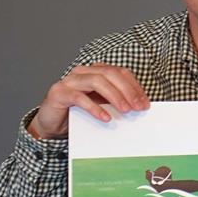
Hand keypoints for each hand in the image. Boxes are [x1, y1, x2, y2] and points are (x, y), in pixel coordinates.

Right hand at [29, 64, 149, 138]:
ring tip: (125, 110)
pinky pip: (79, 98)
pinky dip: (95, 107)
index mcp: (95, 72)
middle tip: (138, 107)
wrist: (52, 124)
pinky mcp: (59, 93)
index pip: (120, 73)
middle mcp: (83, 72)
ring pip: (96, 81)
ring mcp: (70, 81)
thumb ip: (116, 102)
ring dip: (114, 96)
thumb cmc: (78, 113)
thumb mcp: (102, 105)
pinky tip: (105, 117)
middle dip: (128, 90)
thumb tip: (140, 106)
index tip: (145, 103)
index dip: (135, 86)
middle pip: (110, 74)